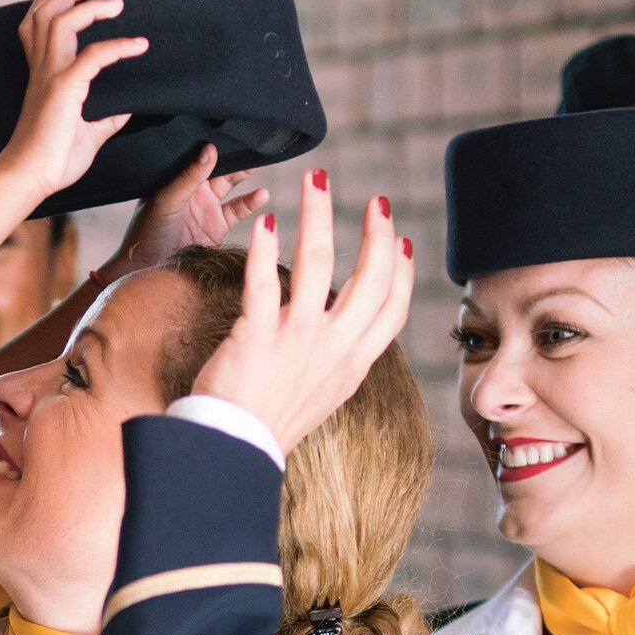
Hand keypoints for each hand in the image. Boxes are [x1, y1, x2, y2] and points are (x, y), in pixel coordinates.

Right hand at [0, 0, 150, 200]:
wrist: (31, 179)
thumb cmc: (53, 161)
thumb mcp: (88, 133)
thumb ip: (106, 117)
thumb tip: (128, 108)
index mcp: (42, 77)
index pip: (35, 28)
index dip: (46, 3)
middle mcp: (42, 71)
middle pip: (46, 15)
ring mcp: (50, 77)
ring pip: (60, 23)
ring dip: (89, 6)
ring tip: (116, 3)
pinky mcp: (63, 89)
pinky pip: (93, 56)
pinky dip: (117, 46)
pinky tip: (139, 45)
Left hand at [103, 143, 270, 279]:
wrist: (149, 271)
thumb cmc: (147, 234)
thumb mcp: (167, 200)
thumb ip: (189, 176)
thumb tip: (211, 149)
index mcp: (176, 178)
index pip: (198, 154)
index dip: (214, 141)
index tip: (231, 128)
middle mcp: (192, 189)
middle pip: (218, 165)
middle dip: (234, 153)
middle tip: (251, 140)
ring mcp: (206, 207)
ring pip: (231, 184)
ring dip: (245, 174)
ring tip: (259, 162)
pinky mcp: (218, 226)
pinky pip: (239, 210)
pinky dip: (252, 202)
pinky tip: (262, 195)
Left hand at [190, 172, 414, 453]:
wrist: (232, 454)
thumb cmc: (267, 427)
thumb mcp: (320, 396)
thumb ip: (336, 360)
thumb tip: (343, 334)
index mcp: (352, 365)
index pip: (392, 311)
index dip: (402, 273)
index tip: (401, 242)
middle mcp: (333, 349)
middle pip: (370, 279)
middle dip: (377, 234)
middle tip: (377, 201)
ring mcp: (297, 341)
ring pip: (320, 264)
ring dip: (321, 214)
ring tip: (318, 180)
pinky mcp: (257, 337)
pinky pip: (264, 283)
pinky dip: (266, 248)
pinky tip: (269, 221)